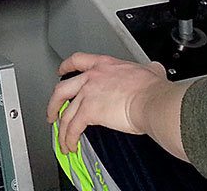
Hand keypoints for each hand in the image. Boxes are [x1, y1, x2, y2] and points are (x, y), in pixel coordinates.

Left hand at [46, 53, 166, 153]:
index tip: (61, 72)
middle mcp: (92, 77)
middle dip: (53, 104)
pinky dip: (69, 139)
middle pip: (61, 89)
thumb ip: (148, 70)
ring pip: (65, 113)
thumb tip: (155, 71)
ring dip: (62, 130)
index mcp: (105, 65)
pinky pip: (73, 128)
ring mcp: (88, 94)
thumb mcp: (150, 70)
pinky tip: (71, 146)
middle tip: (52, 113)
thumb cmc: (152, 88)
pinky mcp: (89, 112)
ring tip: (62, 141)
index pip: (78, 60)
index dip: (66, 66)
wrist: (151, 100)